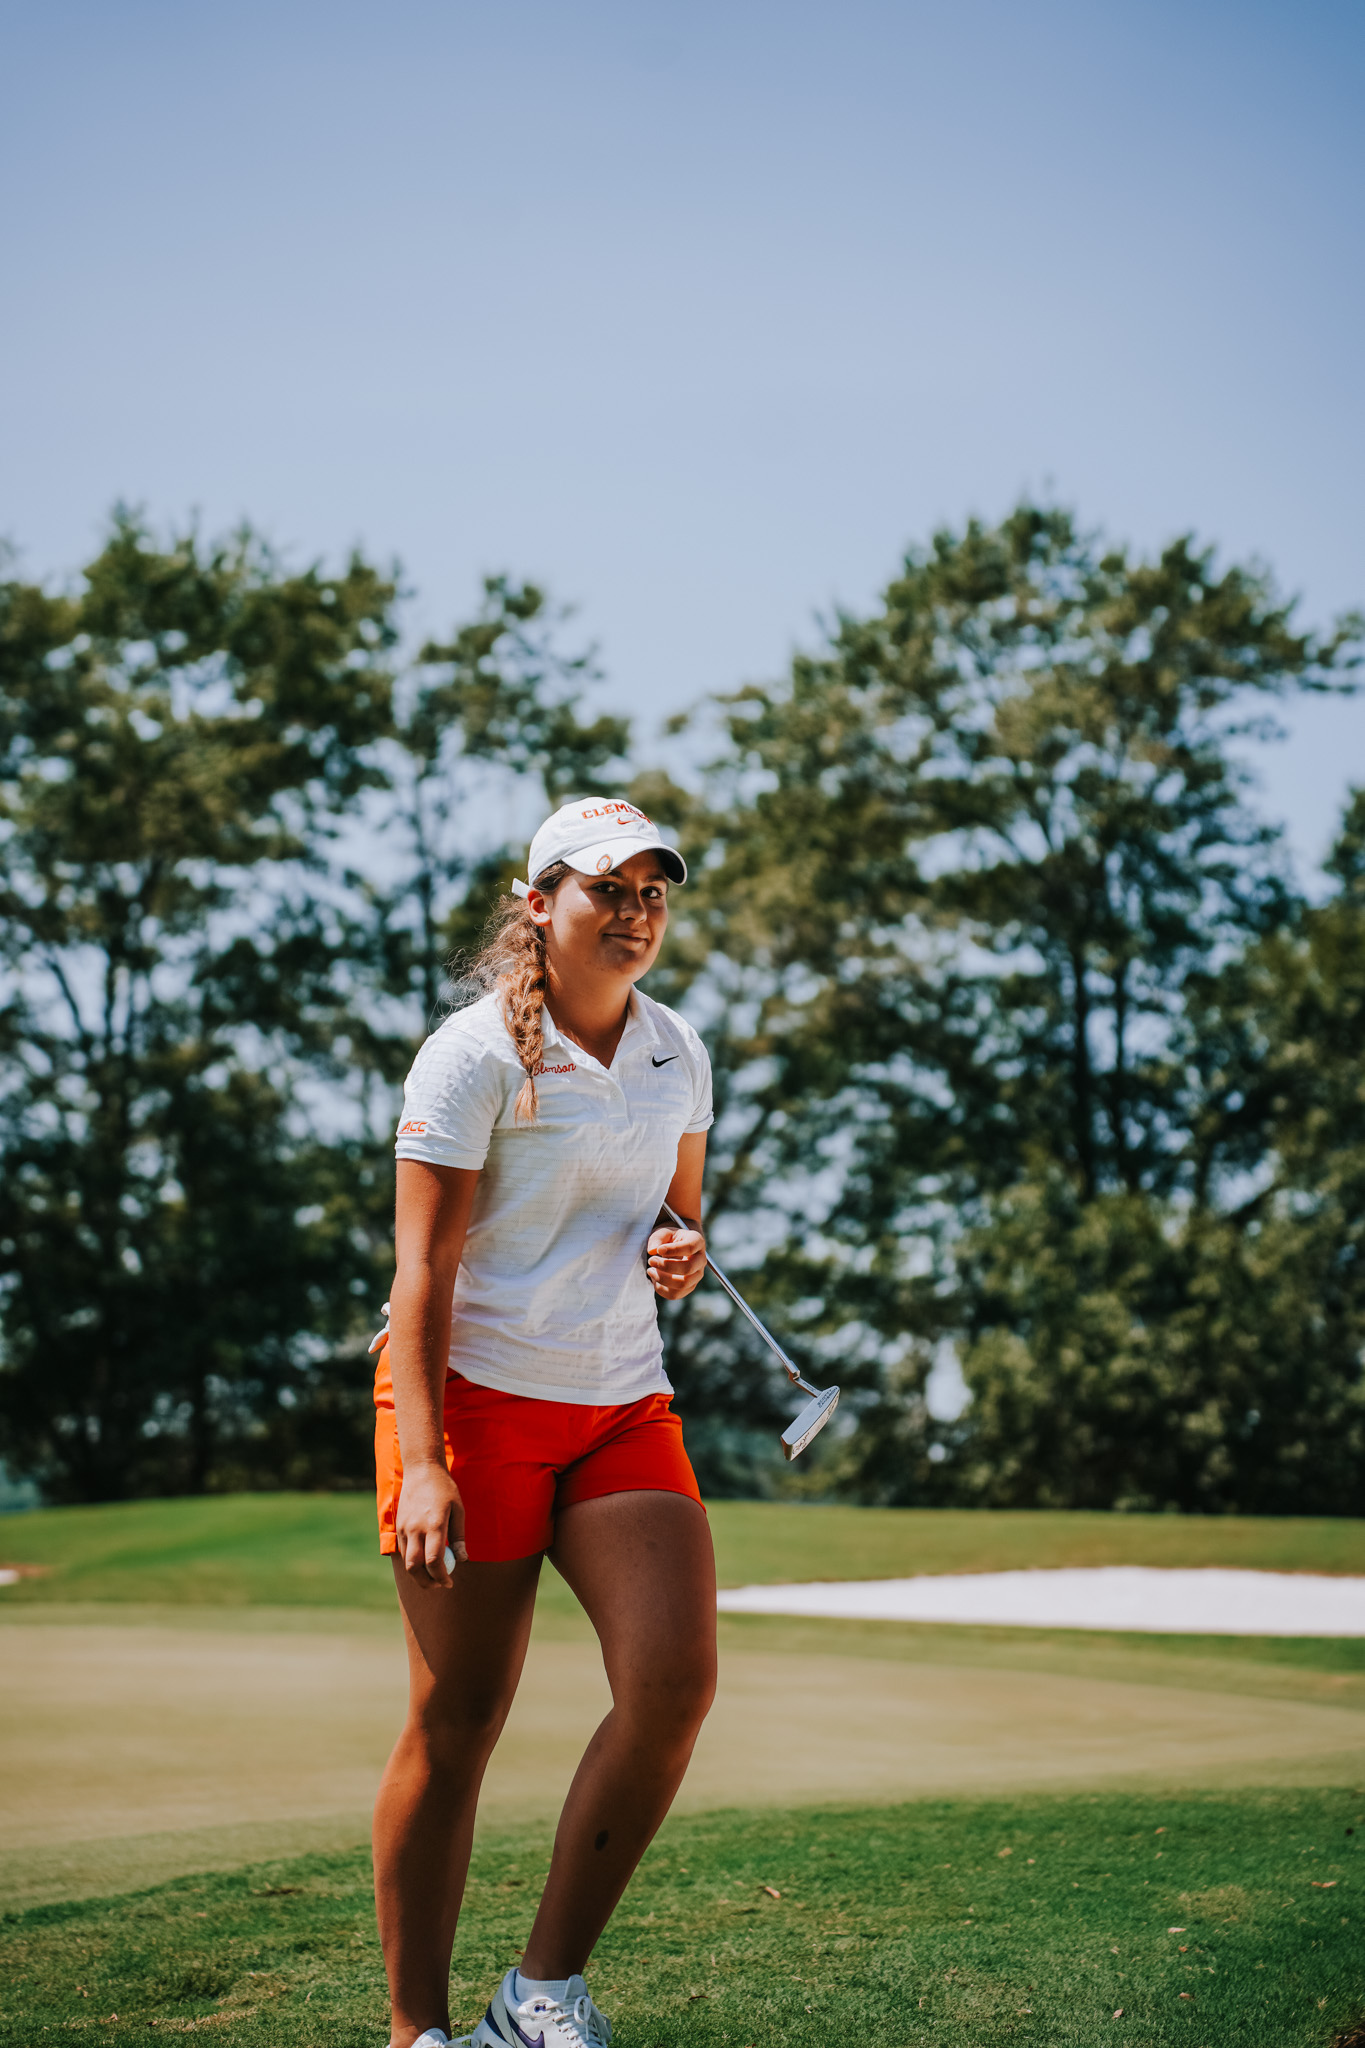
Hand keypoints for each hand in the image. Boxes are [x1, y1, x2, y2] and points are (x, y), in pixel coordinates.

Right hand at [394, 1459, 467, 1589]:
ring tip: (433, 1574)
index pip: (434, 1560)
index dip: (442, 1577)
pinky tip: (424, 1558)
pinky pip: (404, 1551)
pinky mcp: (399, 1527)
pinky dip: (413, 1560)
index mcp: (434, 1524)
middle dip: (427, 1582)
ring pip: (407, 1562)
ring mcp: (404, 1528)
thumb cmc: (445, 1489)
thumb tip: (462, 1559)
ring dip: (419, 1574)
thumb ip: (458, 1536)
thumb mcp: (458, 1510)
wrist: (421, 1470)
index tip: (449, 1583)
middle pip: (415, 1568)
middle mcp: (416, 1529)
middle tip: (439, 1585)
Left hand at [647, 1226, 705, 1299]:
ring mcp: (697, 1275)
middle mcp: (701, 1260)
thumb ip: (657, 1238)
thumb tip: (653, 1250)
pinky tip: (654, 1278)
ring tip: (650, 1270)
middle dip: (666, 1266)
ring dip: (662, 1279)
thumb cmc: (670, 1239)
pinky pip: (675, 1294)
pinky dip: (661, 1288)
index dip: (673, 1250)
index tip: (658, 1250)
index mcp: (697, 1242)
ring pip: (682, 1284)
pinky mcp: (689, 1287)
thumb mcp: (664, 1232)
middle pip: (688, 1268)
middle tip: (651, 1260)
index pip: (690, 1248)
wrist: (675, 1247)